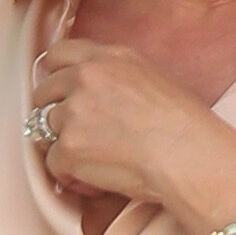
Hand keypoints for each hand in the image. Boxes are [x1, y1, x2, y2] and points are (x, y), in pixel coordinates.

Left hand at [26, 35, 235, 234]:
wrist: (191, 156)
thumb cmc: (187, 124)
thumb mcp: (155, 77)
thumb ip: (118, 74)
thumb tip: (100, 89)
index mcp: (108, 58)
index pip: (58, 55)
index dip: (55, 76)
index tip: (61, 93)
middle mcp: (85, 77)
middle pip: (44, 93)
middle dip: (56, 114)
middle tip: (78, 134)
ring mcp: (73, 111)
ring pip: (45, 129)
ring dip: (65, 146)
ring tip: (96, 160)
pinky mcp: (68, 147)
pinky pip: (53, 163)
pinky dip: (70, 174)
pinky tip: (96, 179)